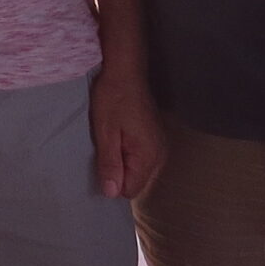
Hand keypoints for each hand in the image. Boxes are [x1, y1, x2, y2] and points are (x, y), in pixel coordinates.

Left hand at [89, 66, 162, 200]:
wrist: (126, 72)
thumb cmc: (113, 99)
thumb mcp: (105, 133)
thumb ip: (109, 164)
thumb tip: (111, 193)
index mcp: (149, 156)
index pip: (130, 190)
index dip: (113, 180)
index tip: (103, 159)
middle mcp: (160, 155)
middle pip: (136, 183)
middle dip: (119, 172)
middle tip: (108, 147)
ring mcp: (160, 147)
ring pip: (139, 172)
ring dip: (124, 162)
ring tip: (114, 140)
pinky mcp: (157, 139)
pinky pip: (142, 159)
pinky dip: (130, 154)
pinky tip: (122, 136)